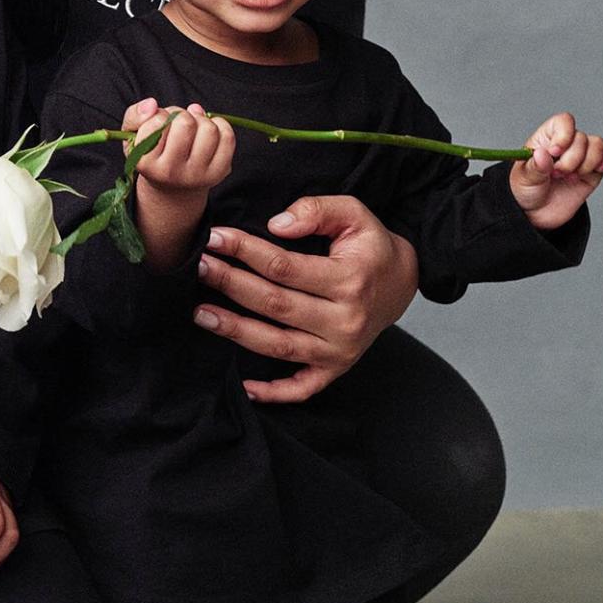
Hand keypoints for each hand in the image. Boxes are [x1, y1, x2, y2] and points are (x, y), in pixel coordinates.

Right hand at [124, 100, 234, 198]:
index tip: (159, 124)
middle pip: (185, 124)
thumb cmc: (153, 154)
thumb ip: (134, 114)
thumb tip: (152, 105)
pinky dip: (220, 125)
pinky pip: (227, 138)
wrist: (173, 188)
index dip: (160, 114)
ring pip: (209, 129)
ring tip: (193, 128)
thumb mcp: (133, 135)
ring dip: (201, 120)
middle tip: (176, 123)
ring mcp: (197, 175)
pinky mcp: (218, 173)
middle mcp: (171, 173)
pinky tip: (208, 131)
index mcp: (145, 163)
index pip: (158, 122)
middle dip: (181, 115)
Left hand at [195, 195, 418, 402]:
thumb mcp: (354, 214)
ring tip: (201, 314)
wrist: (404, 281)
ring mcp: (340, 350)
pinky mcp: (337, 368)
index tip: (215, 238)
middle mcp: (345, 321)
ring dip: (236, 331)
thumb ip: (317, 210)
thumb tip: (276, 225)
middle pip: (275, 305)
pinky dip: (274, 392)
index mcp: (349, 281)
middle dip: (230, 284)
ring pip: (279, 346)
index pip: (284, 267)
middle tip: (198, 267)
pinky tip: (244, 386)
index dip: (245, 251)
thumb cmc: (372, 246)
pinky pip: (302, 387)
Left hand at [510, 112, 602, 230]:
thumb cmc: (526, 189)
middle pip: (581, 138)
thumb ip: (535, 167)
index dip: (564, 135)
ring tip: (571, 176)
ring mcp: (581, 155)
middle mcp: (566, 143)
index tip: (555, 153)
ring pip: (597, 144)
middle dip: (572, 160)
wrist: (537, 212)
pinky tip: (595, 171)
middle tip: (557, 174)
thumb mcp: (525, 178)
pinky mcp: (594, 169)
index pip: (563, 122)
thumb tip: (542, 154)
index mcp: (546, 138)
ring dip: (587, 163)